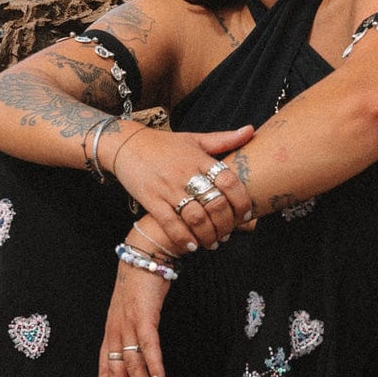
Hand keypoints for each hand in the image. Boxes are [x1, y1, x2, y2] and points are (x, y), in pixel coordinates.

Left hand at [98, 259, 168, 376]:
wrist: (143, 255)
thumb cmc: (139, 286)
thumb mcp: (131, 314)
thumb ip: (133, 334)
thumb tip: (140, 357)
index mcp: (111, 332)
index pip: (103, 368)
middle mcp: (116, 330)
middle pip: (115, 371)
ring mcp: (128, 323)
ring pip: (132, 363)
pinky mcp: (144, 314)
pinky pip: (148, 344)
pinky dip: (154, 364)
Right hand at [102, 123, 254, 251]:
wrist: (126, 145)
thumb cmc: (164, 144)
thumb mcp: (195, 139)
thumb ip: (224, 139)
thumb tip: (251, 130)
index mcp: (199, 159)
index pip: (229, 181)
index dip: (242, 201)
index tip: (246, 214)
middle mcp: (186, 174)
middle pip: (215, 204)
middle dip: (226, 224)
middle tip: (230, 233)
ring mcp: (168, 188)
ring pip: (196, 218)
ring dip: (209, 235)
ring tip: (214, 242)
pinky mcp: (151, 200)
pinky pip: (170, 224)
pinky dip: (184, 238)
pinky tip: (193, 246)